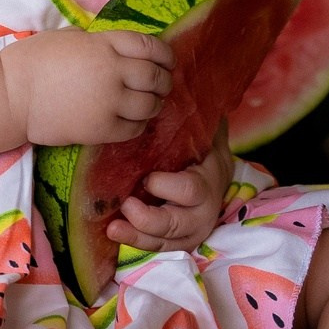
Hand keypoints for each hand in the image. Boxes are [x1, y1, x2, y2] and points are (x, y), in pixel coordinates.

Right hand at [0, 28, 171, 146]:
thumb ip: (96, 41)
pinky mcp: (101, 128)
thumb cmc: (32, 60)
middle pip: (155, 77)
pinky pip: (134, 129)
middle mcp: (113, 71)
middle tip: (161, 86)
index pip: (150, 47)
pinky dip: (139, 125)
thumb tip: (115, 49)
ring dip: (154, 105)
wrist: (10, 95)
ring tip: (149, 105)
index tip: (168, 62)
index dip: (165, 55)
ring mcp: (109, 101)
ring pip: (150, 105)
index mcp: (104, 44)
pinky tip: (132, 121)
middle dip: (164, 82)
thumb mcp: (67, 37)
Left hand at [108, 123, 232, 253]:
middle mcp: (201, 212)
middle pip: (176, 223)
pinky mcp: (176, 241)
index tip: (149, 178)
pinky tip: (115, 235)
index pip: (190, 191)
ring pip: (165, 241)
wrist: (215, 173)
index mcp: (208, 182)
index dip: (169, 188)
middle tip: (127, 205)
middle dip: (149, 218)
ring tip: (113, 228)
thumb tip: (178, 80)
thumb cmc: (198, 147)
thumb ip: (192, 115)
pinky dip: (136, 245)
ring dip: (137, 237)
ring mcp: (189, 231)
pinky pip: (157, 249)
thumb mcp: (201, 131)